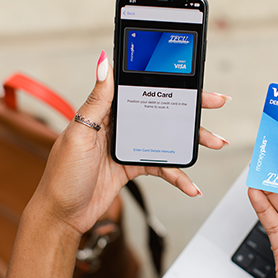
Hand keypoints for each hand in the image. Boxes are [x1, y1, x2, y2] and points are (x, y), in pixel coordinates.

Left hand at [31, 50, 230, 234]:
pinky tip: (191, 185)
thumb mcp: (79, 134)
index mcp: (105, 111)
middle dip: (190, 109)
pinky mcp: (133, 167)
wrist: (61, 214)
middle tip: (216, 103)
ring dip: (191, 142)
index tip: (190, 79)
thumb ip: (97, 101)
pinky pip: (162, 167)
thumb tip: (103, 63)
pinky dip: (178, 176)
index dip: (167, 83)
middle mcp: (119, 126)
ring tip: (215, 143)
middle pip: (161, 112)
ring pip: (167, 139)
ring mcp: (128, 147)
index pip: (141, 89)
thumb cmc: (61, 174)